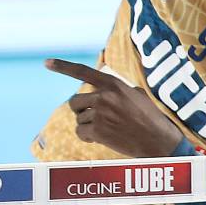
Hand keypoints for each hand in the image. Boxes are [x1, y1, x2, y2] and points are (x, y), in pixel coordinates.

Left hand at [45, 59, 185, 158]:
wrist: (158, 141)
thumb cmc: (149, 118)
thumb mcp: (136, 94)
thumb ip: (116, 89)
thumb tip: (100, 89)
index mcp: (113, 84)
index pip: (82, 72)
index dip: (62, 67)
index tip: (46, 63)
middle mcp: (104, 96)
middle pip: (74, 101)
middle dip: (81, 110)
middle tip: (96, 117)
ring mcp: (100, 113)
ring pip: (78, 118)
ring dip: (88, 125)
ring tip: (107, 128)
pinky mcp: (97, 130)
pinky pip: (80, 132)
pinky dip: (87, 136)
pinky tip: (101, 137)